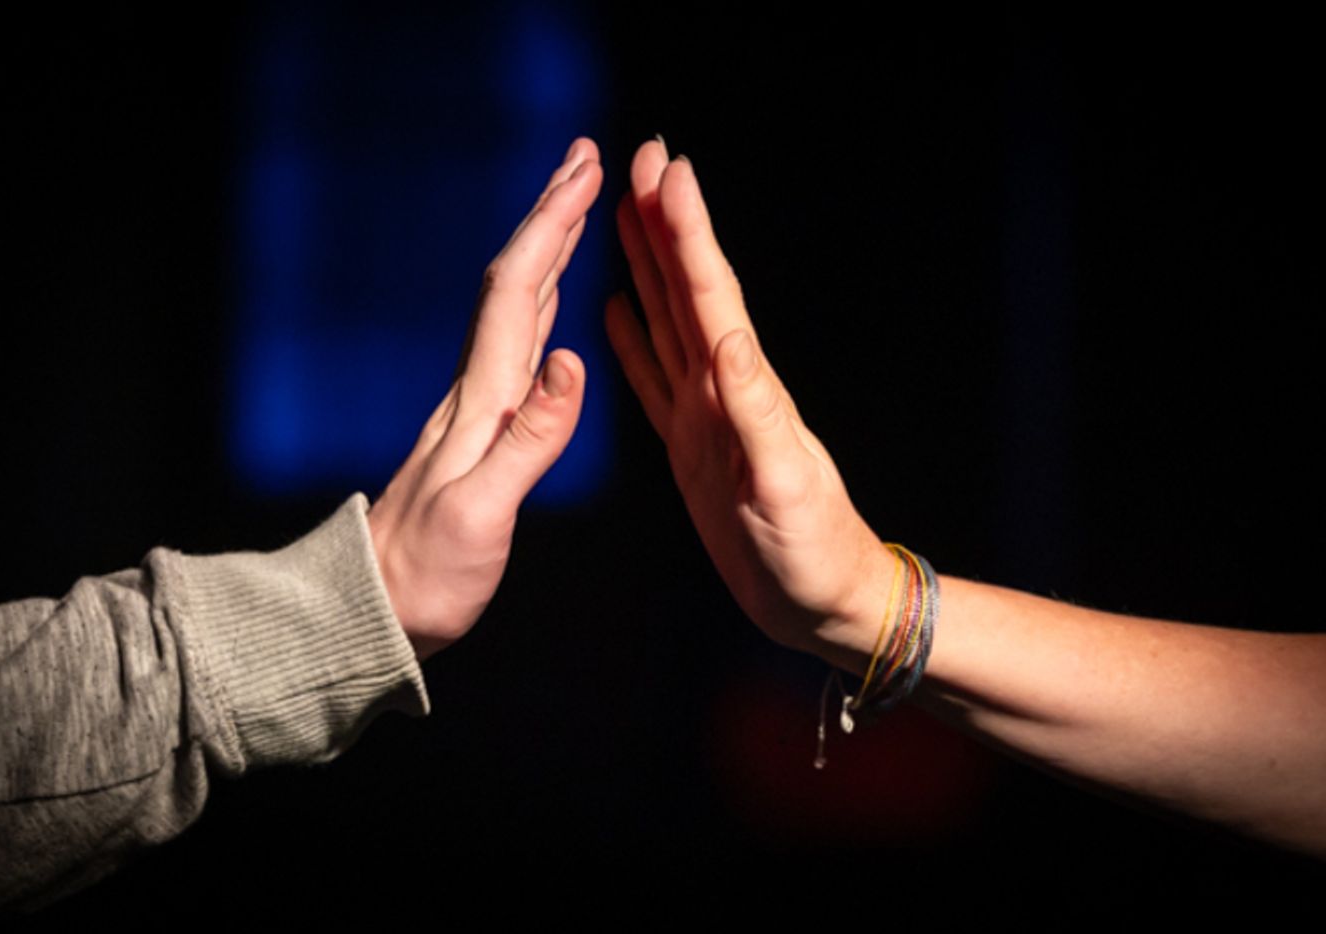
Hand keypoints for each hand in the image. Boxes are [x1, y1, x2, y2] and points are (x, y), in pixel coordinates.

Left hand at [367, 138, 602, 659]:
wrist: (374, 609)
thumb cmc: (427, 575)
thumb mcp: (480, 515)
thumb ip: (530, 440)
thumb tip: (574, 362)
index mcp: (480, 402)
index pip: (517, 293)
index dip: (551, 226)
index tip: (582, 171)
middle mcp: (475, 392)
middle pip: (514, 283)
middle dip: (551, 215)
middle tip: (583, 157)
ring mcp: (474, 410)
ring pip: (516, 309)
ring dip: (547, 252)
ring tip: (574, 208)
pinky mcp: (478, 434)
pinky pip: (516, 349)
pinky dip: (540, 308)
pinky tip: (551, 305)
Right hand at [606, 140, 889, 659]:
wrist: (821, 601)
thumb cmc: (813, 551)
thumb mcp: (785, 484)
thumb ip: (754, 412)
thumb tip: (728, 338)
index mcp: (745, 388)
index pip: (711, 293)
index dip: (687, 230)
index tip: (668, 169)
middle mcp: (723, 387)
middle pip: (685, 289)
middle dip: (662, 223)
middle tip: (639, 158)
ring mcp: (704, 414)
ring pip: (665, 322)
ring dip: (645, 266)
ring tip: (622, 214)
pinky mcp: (691, 446)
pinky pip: (653, 379)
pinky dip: (633, 341)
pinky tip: (617, 310)